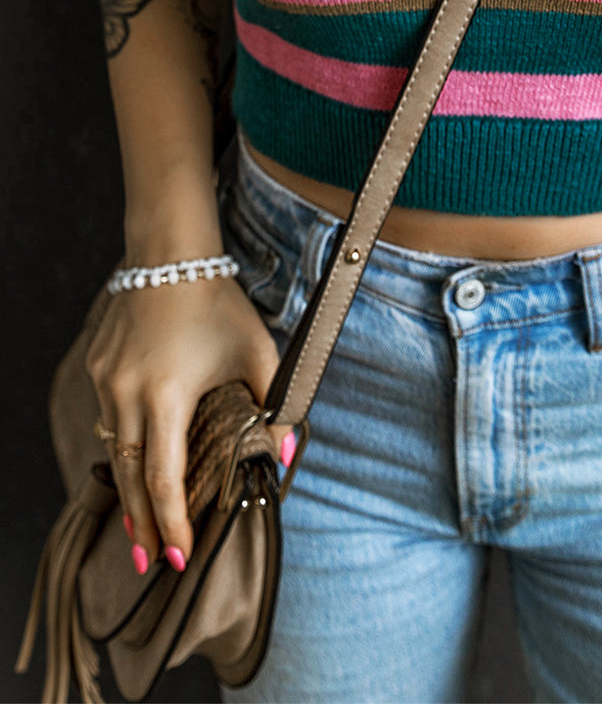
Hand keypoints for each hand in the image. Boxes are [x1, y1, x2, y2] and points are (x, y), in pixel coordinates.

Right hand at [84, 275, 292, 573]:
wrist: (170, 255)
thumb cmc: (218, 303)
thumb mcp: (258, 351)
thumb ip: (274, 404)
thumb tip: (285, 453)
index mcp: (167, 395)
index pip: (164, 477)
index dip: (171, 522)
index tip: (177, 557)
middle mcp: (127, 393)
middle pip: (130, 478)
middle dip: (142, 526)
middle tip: (150, 563)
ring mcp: (106, 381)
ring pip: (113, 451)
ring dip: (128, 491)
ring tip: (141, 528)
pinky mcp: (98, 368)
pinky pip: (107, 419)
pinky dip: (120, 448)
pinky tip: (134, 467)